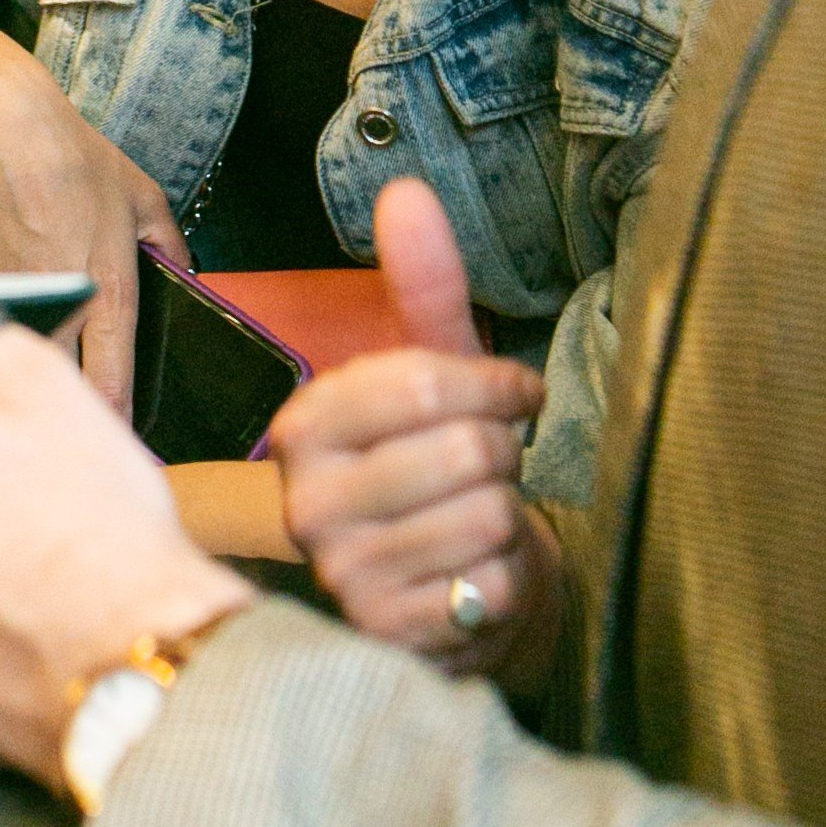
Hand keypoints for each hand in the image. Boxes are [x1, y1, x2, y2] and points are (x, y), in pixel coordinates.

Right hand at [0, 54, 186, 413]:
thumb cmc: (72, 154)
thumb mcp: (142, 193)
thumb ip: (170, 246)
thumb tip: (190, 284)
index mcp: (111, 281)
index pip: (113, 377)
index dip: (117, 423)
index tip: (123, 454)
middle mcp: (65, 297)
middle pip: (63, 386)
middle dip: (70, 421)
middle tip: (78, 449)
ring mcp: (17, 294)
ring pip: (23, 364)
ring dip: (30, 390)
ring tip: (40, 418)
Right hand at [269, 179, 562, 692]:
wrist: (444, 593)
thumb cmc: (439, 466)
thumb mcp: (433, 371)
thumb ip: (422, 283)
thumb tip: (404, 189)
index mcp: (306, 424)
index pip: (427, 382)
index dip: (499, 385)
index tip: (519, 394)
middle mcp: (307, 502)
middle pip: (467, 449)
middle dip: (505, 454)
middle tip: (491, 467)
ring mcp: (345, 576)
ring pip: (488, 515)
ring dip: (507, 516)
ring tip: (480, 519)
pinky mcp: (389, 637)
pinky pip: (493, 585)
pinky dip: (506, 577)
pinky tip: (475, 574)